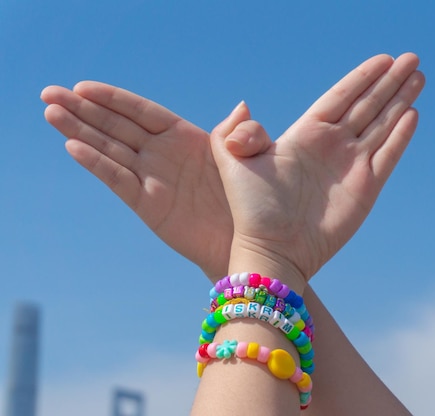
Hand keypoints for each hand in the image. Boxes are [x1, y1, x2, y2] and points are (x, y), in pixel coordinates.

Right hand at [41, 82, 248, 278]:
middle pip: (117, 126)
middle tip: (49, 93)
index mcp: (185, 138)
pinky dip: (98, 165)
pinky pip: (120, 181)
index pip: (142, 112)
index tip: (84, 86)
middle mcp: (164, 156)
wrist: (251, 242)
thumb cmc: (254, 199)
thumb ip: (243, 133)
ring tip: (51, 112)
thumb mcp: (251, 160)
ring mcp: (154, 180)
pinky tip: (74, 147)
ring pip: (110, 150)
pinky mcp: (150, 206)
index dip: (114, 99)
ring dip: (80, 131)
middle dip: (84, 109)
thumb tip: (241, 107)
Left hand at [211, 53, 424, 291]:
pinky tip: (413, 114)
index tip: (384, 59)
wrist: (273, 250)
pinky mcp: (366, 189)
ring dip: (401, 101)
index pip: (341, 96)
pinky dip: (401, 135)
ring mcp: (351, 166)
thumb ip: (236, 131)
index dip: (363, 77)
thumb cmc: (251, 209)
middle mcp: (332, 146)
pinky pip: (388, 155)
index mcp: (306, 134)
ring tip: (420, 78)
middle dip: (390, 82)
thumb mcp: (231, 161)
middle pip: (368, 105)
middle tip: (412, 59)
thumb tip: (245, 104)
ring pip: (383, 124)